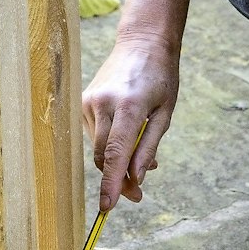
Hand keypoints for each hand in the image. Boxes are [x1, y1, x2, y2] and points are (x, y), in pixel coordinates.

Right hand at [84, 28, 180, 211]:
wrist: (142, 42)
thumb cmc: (160, 78)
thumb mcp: (165, 114)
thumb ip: (149, 148)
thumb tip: (136, 179)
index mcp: (129, 106)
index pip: (116, 154)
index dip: (112, 183)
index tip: (108, 207)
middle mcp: (104, 103)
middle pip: (104, 156)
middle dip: (117, 179)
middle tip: (136, 194)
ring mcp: (90, 102)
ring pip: (98, 148)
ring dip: (116, 161)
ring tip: (139, 159)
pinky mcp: (83, 102)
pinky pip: (95, 135)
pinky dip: (109, 145)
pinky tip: (126, 137)